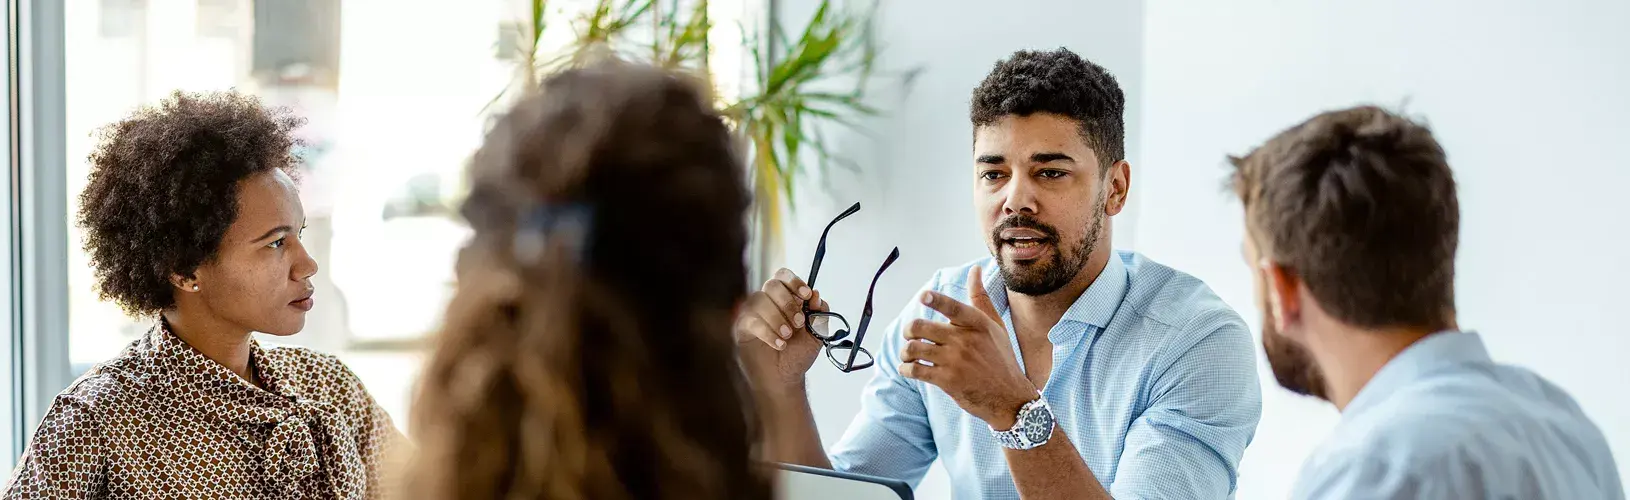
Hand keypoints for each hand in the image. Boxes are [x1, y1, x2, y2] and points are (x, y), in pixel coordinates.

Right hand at [735, 268, 828, 392]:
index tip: (806, 294)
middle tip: (798, 323)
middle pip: (772, 284)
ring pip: (759, 299)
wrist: (784, 379)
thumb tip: (817, 297)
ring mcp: (753, 313)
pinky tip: (778, 344)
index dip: (795, 281)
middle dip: (787, 303)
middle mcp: (768, 301)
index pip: (784, 276)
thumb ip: (819, 315)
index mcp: (786, 298)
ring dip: (777, 318)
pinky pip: (751, 319)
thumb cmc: (797, 356)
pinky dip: (768, 332)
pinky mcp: (742, 327)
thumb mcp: (817, 335)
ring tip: (787, 336)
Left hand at [901, 266, 1037, 428]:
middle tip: (910, 336)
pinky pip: (916, 370)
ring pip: (914, 348)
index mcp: (976, 323)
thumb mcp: (995, 326)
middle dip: (909, 331)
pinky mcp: (947, 381)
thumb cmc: (1000, 357)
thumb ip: (980, 298)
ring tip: (908, 354)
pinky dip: (906, 369)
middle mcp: (965, 340)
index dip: (935, 300)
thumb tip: (975, 270)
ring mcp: (955, 361)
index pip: (952, 307)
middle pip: (920, 327)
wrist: (1009, 397)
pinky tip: (909, 369)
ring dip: (905, 351)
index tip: (923, 296)